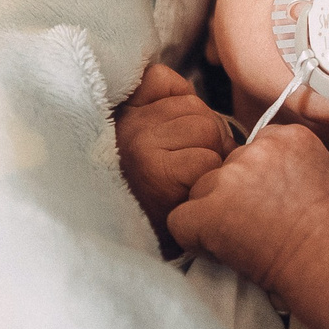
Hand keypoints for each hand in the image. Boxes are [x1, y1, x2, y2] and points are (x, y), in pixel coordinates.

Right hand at [115, 64, 233, 249]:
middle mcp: (123, 126)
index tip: (171, 140)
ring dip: (209, 159)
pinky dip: (208, 181)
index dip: (179, 107)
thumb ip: (163, 105)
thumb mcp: (146, 139)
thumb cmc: (149, 194)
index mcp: (118, 113)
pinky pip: (208, 159)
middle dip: (205, 138)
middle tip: (187, 170)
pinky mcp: (158, 172)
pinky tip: (188, 196)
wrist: (134, 250)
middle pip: (196, 108)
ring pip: (207, 130)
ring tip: (187, 183)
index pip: (159, 79)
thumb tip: (191, 90)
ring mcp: (139, 146)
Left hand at [169, 126, 328, 328]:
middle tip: (258, 224)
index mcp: (286, 136)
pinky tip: (222, 249)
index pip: (250, 150)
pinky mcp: (208, 210)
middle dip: (233, 196)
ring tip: (245, 239)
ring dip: (214, 214)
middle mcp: (254, 149)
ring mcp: (228, 178)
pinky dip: (194, 238)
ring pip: (200, 192)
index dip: (255, 180)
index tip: (270, 202)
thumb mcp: (321, 173)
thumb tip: (257, 179)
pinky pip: (181, 220)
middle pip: (223, 169)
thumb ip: (285, 164)